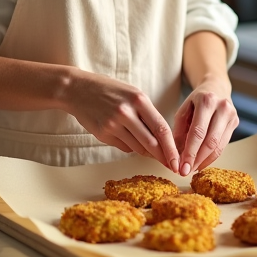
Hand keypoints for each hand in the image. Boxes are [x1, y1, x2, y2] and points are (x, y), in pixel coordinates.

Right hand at [60, 69, 179, 171]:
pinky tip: (125, 136)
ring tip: (150, 150)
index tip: (178, 160)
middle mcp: (126, 113)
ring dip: (146, 152)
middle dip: (164, 157)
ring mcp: (113, 124)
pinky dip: (130, 146)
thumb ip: (147, 115)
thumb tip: (162, 141)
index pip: (161, 128)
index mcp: (139, 100)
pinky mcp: (103, 134)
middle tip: (173, 167)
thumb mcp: (132, 94)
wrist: (77, 89)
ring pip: (137, 148)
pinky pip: (124, 147)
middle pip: (151, 143)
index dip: (172, 148)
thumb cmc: (109, 91)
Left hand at [172, 77, 237, 175]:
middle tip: (186, 172)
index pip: (198, 132)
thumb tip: (176, 156)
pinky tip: (201, 162)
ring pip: (219, 146)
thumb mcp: (183, 110)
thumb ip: (179, 132)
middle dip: (197, 159)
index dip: (190, 152)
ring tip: (192, 169)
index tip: (181, 167)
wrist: (215, 87)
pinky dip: (211, 156)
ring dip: (204, 161)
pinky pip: (223, 145)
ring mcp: (232, 115)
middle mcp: (222, 107)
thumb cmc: (195, 101)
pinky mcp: (235, 122)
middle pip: (210, 141)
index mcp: (207, 101)